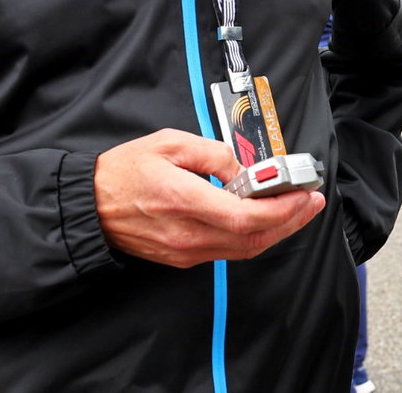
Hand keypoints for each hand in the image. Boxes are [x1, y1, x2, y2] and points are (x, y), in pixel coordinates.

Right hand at [94, 128, 324, 267]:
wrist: (88, 206)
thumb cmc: (125, 170)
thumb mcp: (170, 143)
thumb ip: (213, 153)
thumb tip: (244, 169)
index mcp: (185, 202)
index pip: (246, 216)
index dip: (282, 209)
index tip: (304, 193)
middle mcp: (188, 235)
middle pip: (253, 239)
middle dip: (291, 221)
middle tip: (313, 202)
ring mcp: (185, 251)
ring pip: (244, 249)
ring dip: (277, 231)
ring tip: (299, 210)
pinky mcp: (182, 258)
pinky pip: (227, 251)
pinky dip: (253, 237)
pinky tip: (265, 220)